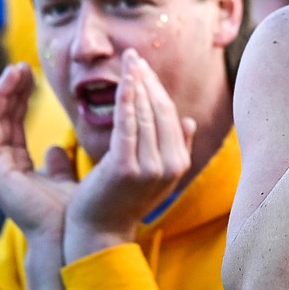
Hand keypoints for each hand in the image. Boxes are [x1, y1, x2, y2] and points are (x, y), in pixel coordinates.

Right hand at [0, 63, 76, 242]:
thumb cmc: (67, 210)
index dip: (21, 97)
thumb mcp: (63, 178)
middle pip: (2, 118)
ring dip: (1, 94)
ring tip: (14, 70)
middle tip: (22, 65)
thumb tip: (56, 149)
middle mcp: (2, 166)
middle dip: (11, 90)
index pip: (14, 123)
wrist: (66, 232)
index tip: (30, 73)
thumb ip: (58, 164)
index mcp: (17, 166)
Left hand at [63, 49, 195, 262]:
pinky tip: (123, 81)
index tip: (144, 67)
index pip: (171, 114)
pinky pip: (127, 125)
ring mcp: (149, 167)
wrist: (99, 233)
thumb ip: (175, 147)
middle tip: (133, 56)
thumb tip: (189, 121)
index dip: (157, 88)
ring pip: (144, 114)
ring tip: (127, 61)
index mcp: (179, 163)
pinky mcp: (125, 168)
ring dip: (135, 83)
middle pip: (160, 110)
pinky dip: (126, 99)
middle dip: (147, 79)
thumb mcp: (155, 174)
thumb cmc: (121, 200)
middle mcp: (169, 165)